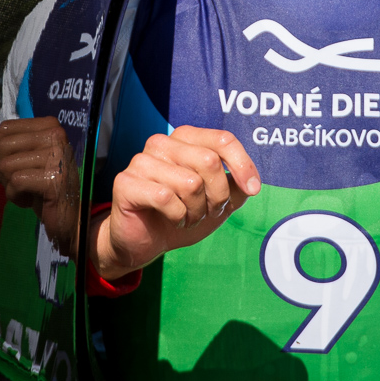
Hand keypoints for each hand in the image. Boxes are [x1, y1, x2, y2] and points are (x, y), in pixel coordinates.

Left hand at [0, 117, 79, 255]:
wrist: (68, 216)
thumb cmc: (43, 186)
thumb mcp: (26, 159)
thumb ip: (7, 148)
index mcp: (50, 126)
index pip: (6, 128)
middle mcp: (56, 135)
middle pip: (4, 146)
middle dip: (1, 169)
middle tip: (17, 182)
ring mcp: (57, 156)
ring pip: (7, 164)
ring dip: (9, 185)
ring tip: (27, 191)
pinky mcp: (53, 178)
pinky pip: (15, 182)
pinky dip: (16, 196)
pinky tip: (31, 200)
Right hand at [90, 126, 260, 279]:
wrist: (146, 241)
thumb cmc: (181, 214)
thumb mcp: (218, 201)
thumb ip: (236, 187)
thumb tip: (250, 183)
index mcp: (185, 139)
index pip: (222, 140)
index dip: (243, 165)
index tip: (253, 189)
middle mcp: (162, 143)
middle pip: (209, 162)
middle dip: (218, 195)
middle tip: (209, 210)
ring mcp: (142, 161)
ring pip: (190, 183)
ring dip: (196, 210)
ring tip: (187, 216)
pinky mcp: (126, 182)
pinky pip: (166, 198)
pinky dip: (177, 217)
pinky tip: (172, 220)